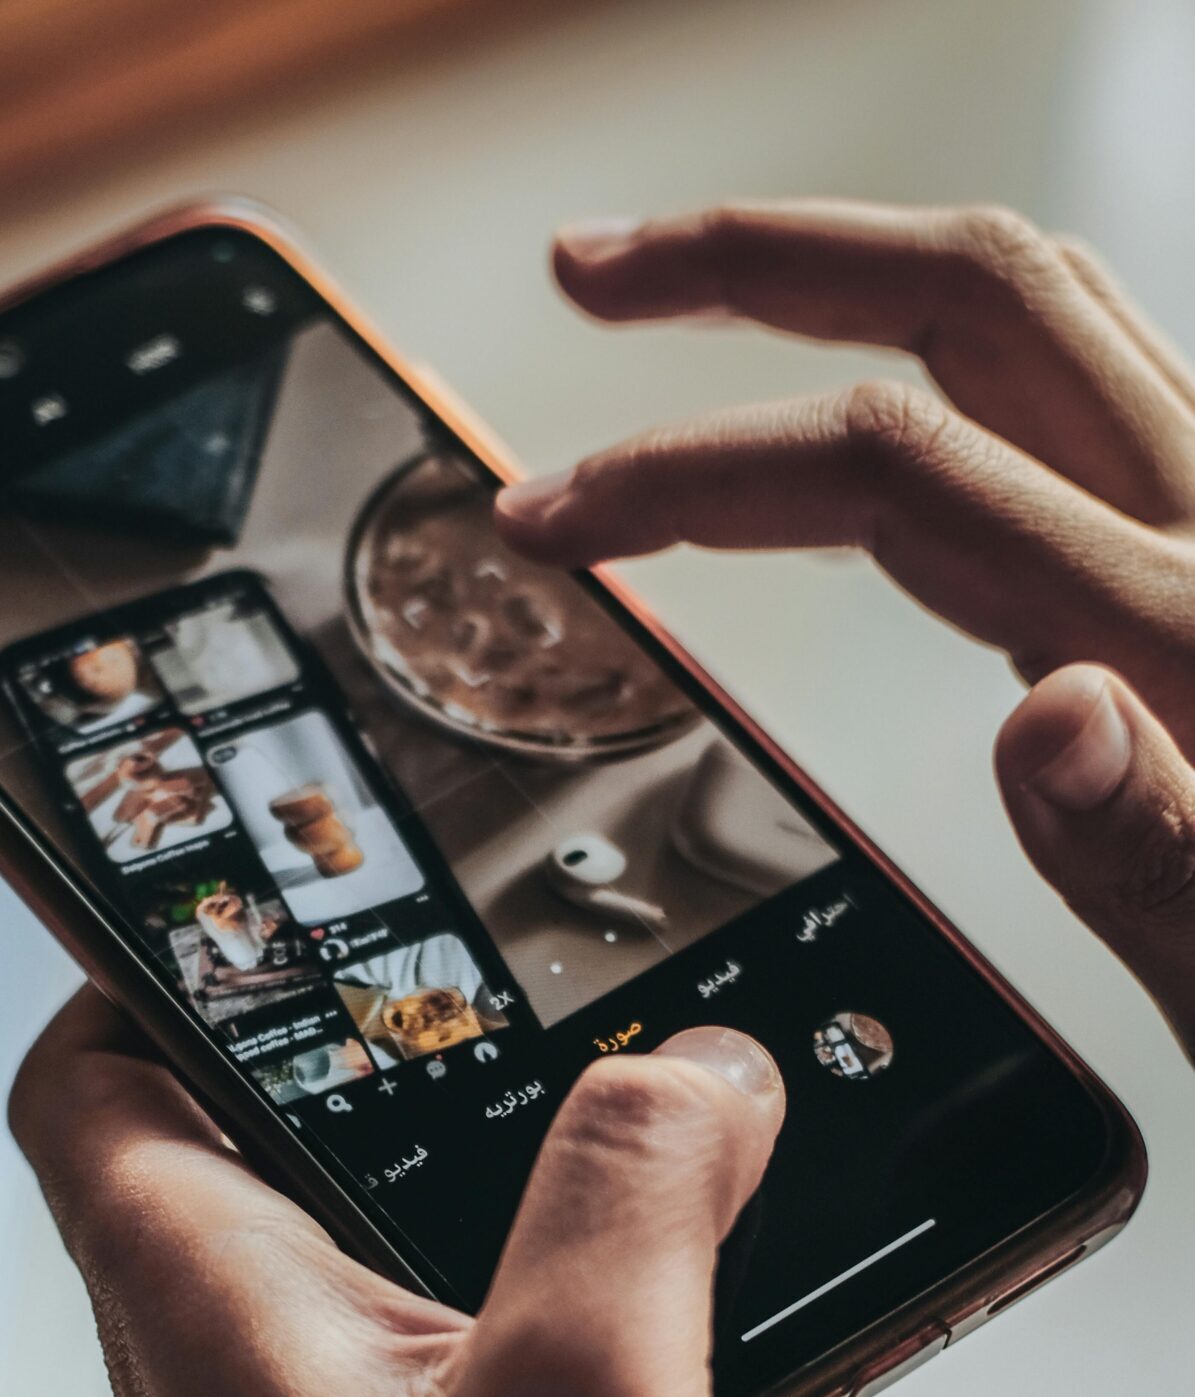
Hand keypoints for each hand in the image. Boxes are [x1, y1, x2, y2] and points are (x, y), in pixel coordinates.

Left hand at [12, 995, 783, 1396]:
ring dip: (477, 1196)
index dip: (140, 967)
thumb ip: (633, 1195)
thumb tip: (691, 1068)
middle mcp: (232, 1395)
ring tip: (621, 1131)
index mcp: (205, 1323)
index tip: (257, 897)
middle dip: (365, 1062)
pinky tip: (671, 1328)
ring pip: (367, 1273)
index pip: (84, 1088)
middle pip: (238, 1158)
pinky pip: (458, 1383)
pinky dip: (546, 1321)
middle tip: (497, 992)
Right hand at [497, 198, 1194, 1058]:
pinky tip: (871, 394)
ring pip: (1032, 306)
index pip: (903, 471)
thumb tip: (1049, 715)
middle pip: (971, 298)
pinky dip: (937, 343)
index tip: (557, 514)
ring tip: (698, 287)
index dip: (700, 468)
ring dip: (850, 264)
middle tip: (593, 282)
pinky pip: (1074, 379)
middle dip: (755, 261)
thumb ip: (1150, 840)